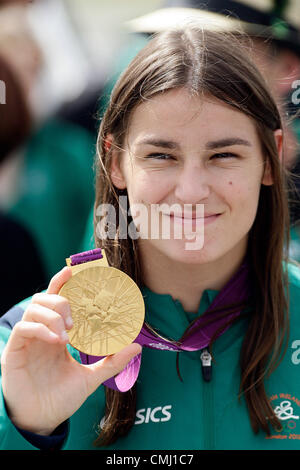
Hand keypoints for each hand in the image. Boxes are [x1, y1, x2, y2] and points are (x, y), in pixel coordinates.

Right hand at [1, 267, 140, 435]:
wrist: (43, 420)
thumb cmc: (62, 397)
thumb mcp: (91, 377)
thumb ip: (112, 361)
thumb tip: (136, 346)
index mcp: (56, 333)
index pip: (56, 300)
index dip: (63, 282)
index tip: (74, 270)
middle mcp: (40, 332)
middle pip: (43, 298)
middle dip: (61, 300)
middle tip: (75, 318)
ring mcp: (26, 341)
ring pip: (33, 309)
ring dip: (52, 314)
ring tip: (67, 331)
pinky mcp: (14, 352)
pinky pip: (22, 329)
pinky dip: (40, 328)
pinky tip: (55, 339)